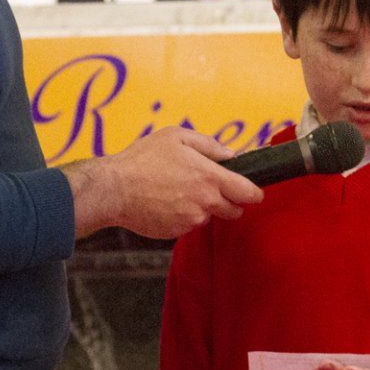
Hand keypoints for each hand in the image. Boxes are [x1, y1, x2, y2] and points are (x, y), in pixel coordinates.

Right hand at [64, 127, 262, 239]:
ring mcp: (190, 220)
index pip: (247, 192)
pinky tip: (165, 202)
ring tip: (177, 191)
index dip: (255, 193)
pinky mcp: (175, 232)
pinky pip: (188, 224)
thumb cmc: (142, 159)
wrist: (113, 189)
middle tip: (212, 189)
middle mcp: (205, 202)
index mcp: (209, 177)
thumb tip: (231, 155)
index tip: (255, 193)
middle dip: (230, 202)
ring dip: (202, 207)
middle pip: (233, 210)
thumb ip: (209, 145)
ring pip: (207, 216)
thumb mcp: (176, 137)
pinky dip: (183, 216)